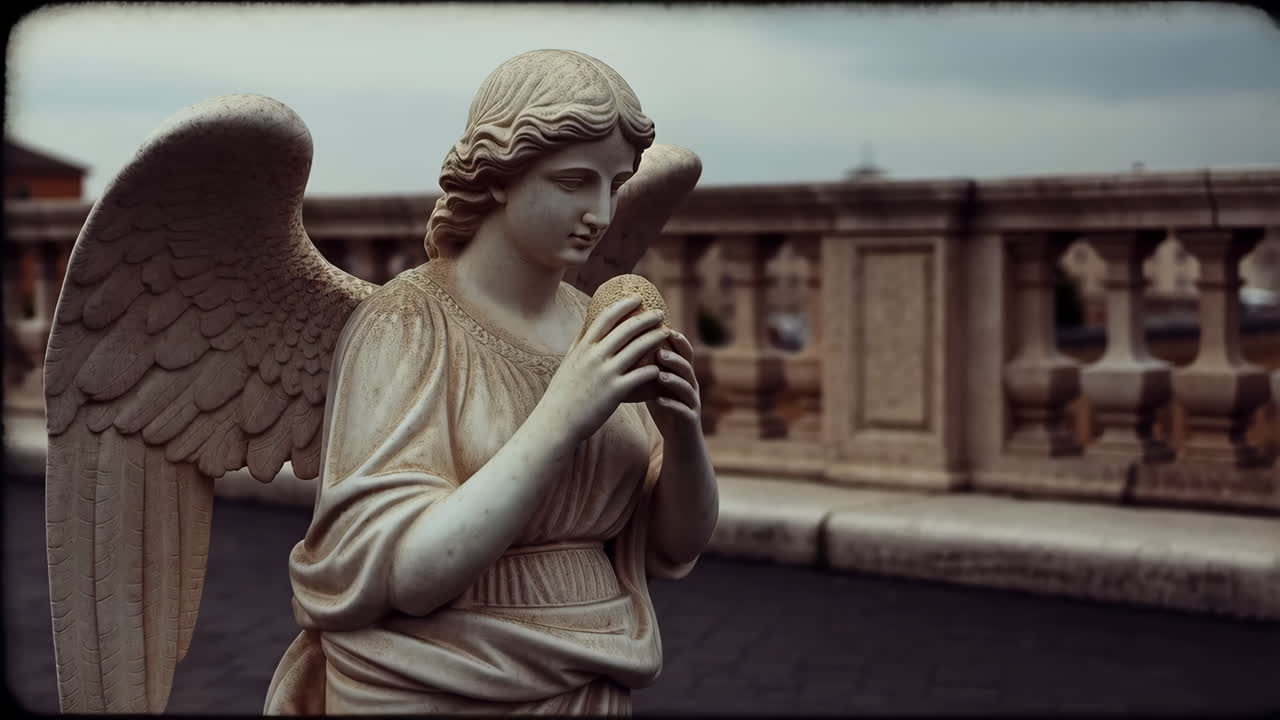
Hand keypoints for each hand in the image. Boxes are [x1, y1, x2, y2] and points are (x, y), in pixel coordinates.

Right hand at [536, 297, 669, 447]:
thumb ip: (579, 343)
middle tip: (659, 313)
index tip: (637, 298)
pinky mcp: (614, 392)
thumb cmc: (563, 393)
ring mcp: (605, 374)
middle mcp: (594, 357)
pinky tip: (661, 366)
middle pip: (626, 330)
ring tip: (666, 333)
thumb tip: (587, 324)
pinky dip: (652, 369)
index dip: (623, 305)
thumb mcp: (568, 362)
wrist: (557, 422)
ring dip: (654, 338)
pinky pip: (640, 376)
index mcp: (583, 348)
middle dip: (646, 318)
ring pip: (637, 349)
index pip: (605, 318)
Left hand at [646, 330, 701, 439]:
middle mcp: (690, 385)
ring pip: (687, 387)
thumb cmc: (664, 407)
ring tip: (659, 375)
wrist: (680, 438)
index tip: (663, 328)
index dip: (677, 340)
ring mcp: (692, 402)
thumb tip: (624, 346)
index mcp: (683, 374)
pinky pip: (683, 410)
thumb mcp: (656, 385)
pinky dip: (672, 405)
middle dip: (674, 358)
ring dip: (674, 380)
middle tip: (659, 351)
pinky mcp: (689, 419)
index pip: (683, 352)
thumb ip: (647, 367)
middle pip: (687, 367)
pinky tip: (659, 401)